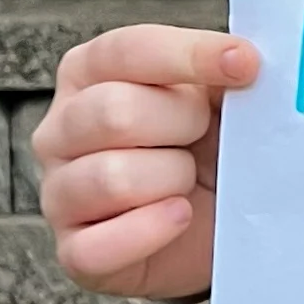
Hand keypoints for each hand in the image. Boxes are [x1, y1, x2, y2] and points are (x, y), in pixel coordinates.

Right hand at [31, 25, 259, 303]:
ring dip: (173, 178)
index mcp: (89, 72)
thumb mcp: (218, 96)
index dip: (189, 55)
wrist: (217, 221)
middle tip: (206, 136)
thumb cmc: (209, 144)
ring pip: (111, 177)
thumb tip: (243, 60)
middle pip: (114, 112)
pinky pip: (100, 246)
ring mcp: (59, 192)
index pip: (127, 51)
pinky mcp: (74, 252)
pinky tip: (180, 216)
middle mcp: (61, 128)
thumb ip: (221, 70)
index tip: (245, 64)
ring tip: (190, 181)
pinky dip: (151, 231)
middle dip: (183, 124)